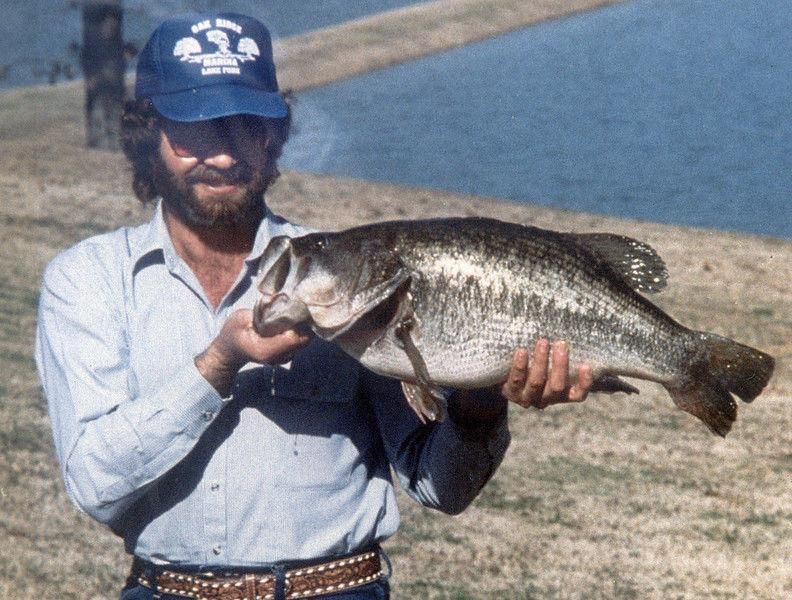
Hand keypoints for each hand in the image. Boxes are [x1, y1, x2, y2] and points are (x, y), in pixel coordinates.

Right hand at [196, 308, 311, 395]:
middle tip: (299, 308)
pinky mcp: (285, 356)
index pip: (292, 339)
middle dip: (303, 325)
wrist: (230, 351)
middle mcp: (276, 358)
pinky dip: (299, 333)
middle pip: (302, 341)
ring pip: (303, 343)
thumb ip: (260, 312)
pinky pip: (299, 344)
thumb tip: (279, 302)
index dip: (298, 323)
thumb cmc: (233, 332)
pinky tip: (290, 323)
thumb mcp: (241, 318)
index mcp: (265, 350)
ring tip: (295, 314)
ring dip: (302, 329)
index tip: (296, 308)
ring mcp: (282, 359)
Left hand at [501, 339, 592, 408]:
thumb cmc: (535, 363)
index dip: (584, 383)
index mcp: (561, 394)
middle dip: (560, 365)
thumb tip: (572, 329)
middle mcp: (546, 399)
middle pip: (557, 386)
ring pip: (537, 382)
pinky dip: (520, 365)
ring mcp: (527, 398)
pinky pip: (516, 380)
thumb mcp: (551, 362)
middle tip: (561, 344)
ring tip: (543, 342)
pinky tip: (521, 351)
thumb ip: (560, 354)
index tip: (586, 365)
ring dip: (541, 362)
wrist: (504, 375)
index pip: (578, 394)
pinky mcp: (511, 392)